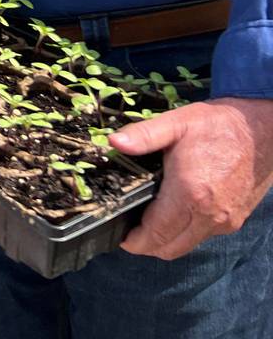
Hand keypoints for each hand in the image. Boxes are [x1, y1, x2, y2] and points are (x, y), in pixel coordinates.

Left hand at [111, 96, 272, 259]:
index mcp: (190, 193)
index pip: (156, 233)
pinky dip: (185, 234)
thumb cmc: (218, 125)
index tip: (120, 235)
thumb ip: (143, 135)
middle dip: (146, 246)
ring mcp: (225, 220)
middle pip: (170, 248)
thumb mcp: (176, 123)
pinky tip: (173, 215)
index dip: (135, 240)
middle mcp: (209, 214)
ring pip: (187, 245)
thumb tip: (114, 141)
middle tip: (129, 232)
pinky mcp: (235, 220)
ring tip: (147, 224)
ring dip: (166, 242)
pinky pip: (203, 236)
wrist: (263, 131)